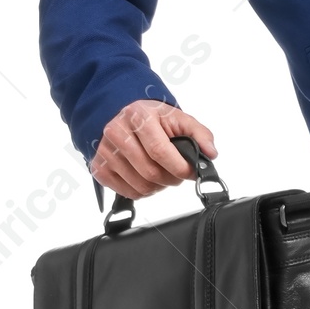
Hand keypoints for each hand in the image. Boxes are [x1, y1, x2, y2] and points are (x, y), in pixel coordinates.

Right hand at [91, 101, 217, 200]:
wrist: (125, 116)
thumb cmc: (153, 119)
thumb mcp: (178, 118)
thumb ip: (200, 134)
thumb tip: (210, 153)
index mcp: (138, 117)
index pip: (160, 151)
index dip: (179, 167)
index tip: (190, 172)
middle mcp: (116, 132)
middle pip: (150, 172)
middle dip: (172, 179)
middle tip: (178, 174)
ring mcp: (105, 151)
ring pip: (140, 186)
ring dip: (159, 187)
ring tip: (163, 174)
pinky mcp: (99, 167)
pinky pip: (127, 192)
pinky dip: (143, 191)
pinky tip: (147, 178)